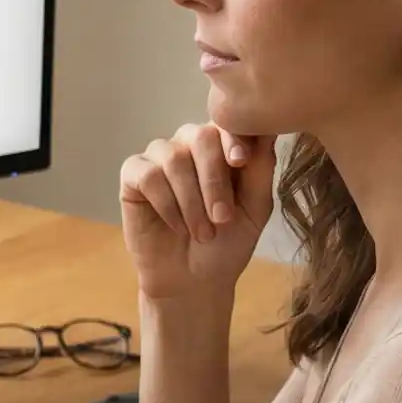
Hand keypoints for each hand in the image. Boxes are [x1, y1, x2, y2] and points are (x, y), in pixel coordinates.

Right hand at [119, 123, 275, 301]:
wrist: (194, 280)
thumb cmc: (228, 243)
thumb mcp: (255, 209)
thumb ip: (261, 169)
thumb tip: (268, 127)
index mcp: (222, 145)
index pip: (228, 122)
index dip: (233, 137)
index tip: (240, 162)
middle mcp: (190, 143)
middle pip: (200, 136)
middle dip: (214, 180)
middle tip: (222, 218)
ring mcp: (160, 157)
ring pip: (174, 158)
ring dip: (191, 201)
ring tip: (202, 232)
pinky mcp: (133, 175)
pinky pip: (148, 175)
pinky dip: (166, 204)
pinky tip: (176, 225)